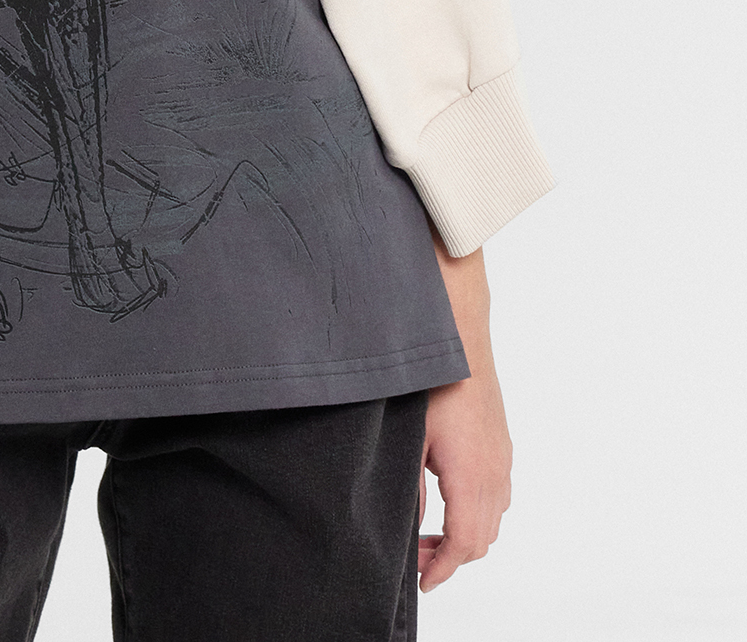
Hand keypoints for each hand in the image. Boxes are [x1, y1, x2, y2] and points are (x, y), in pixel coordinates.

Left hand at [417, 237, 512, 593]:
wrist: (457, 326)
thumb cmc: (432, 375)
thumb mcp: (408, 436)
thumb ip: (407, 487)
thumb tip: (404, 524)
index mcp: (473, 474)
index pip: (465, 542)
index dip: (443, 568)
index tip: (420, 581)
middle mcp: (496, 469)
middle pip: (483, 537)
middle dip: (453, 556)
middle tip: (418, 561)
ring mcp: (502, 452)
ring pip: (495, 515)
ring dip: (467, 533)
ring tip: (429, 533)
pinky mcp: (499, 437)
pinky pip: (498, 490)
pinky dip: (478, 509)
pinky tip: (448, 497)